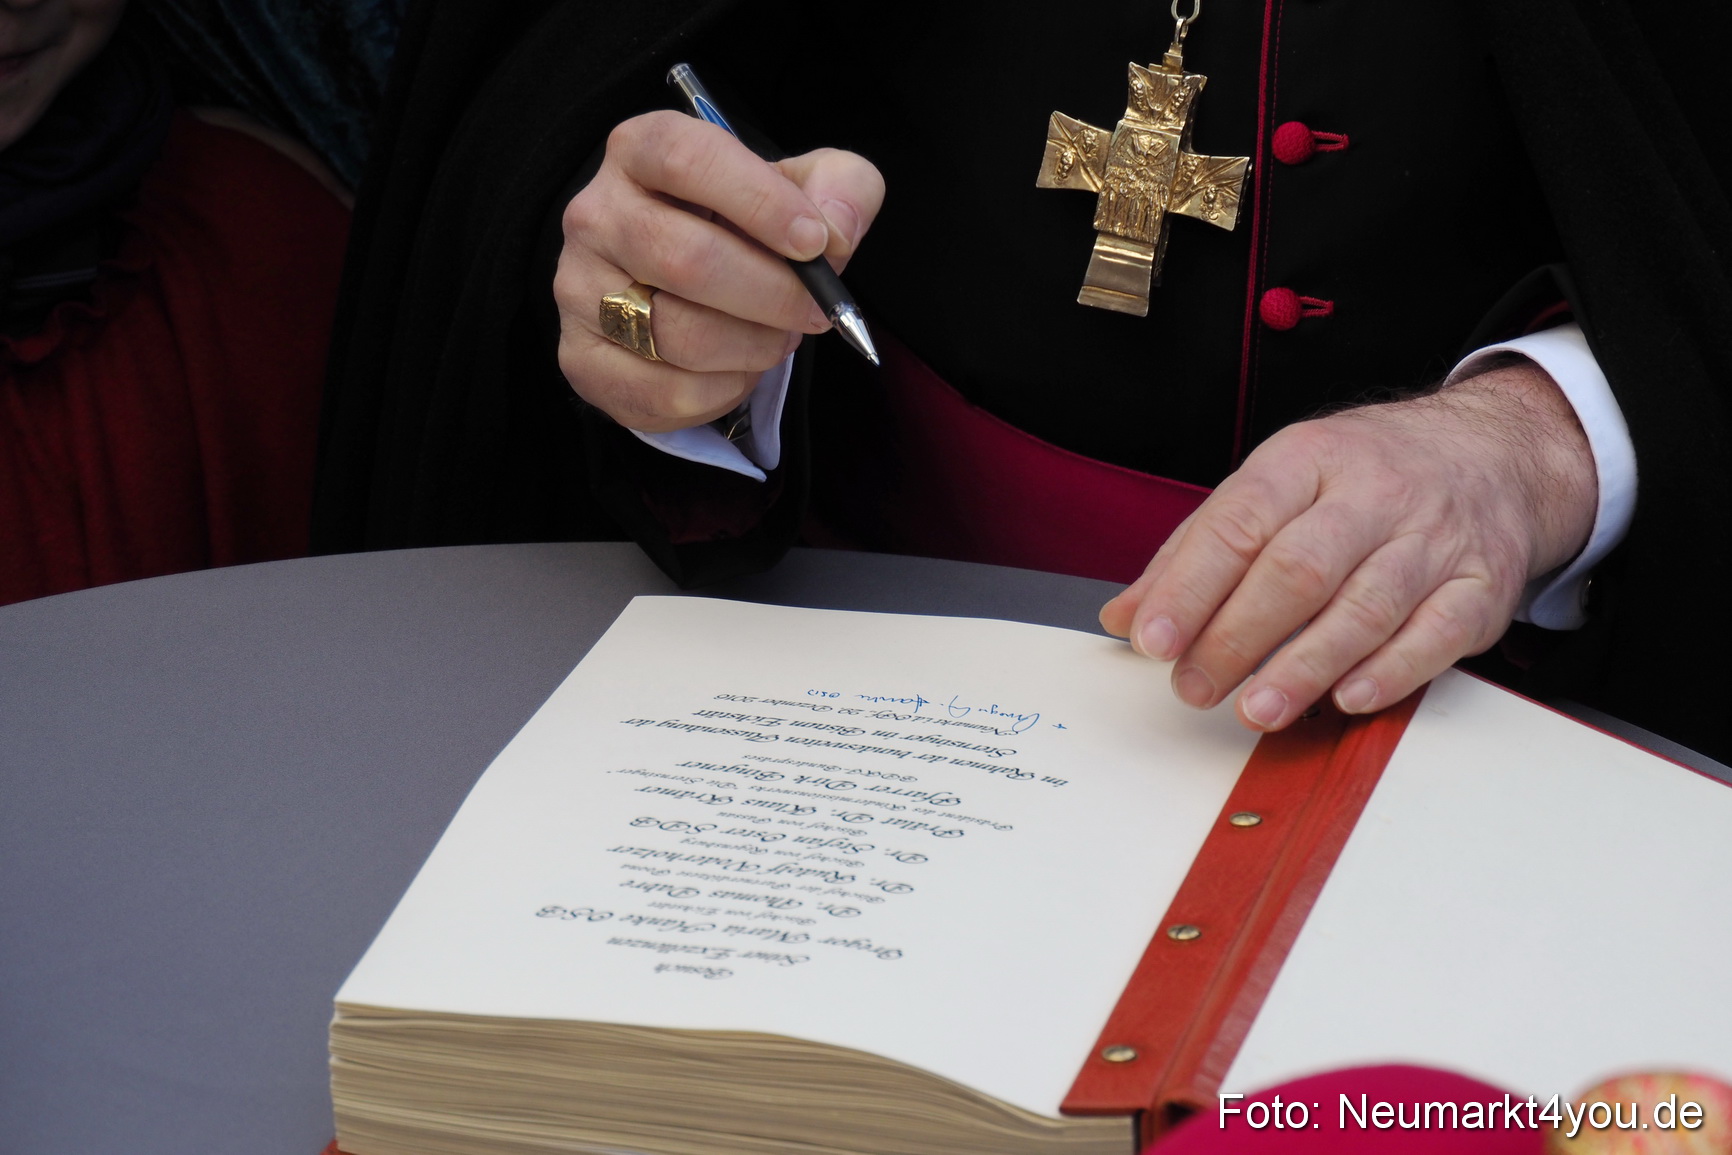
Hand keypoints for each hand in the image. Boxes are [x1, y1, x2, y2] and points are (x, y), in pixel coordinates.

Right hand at [553, 110, 883, 430]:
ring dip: (753, 347)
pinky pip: (664, 392)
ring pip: (677, 333)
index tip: (814, 241)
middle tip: (816, 312)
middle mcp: (595, 214)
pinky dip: (723, 391)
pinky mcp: (582, 358)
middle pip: (686, 259)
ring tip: (778, 338)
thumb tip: (836, 230)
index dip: (759, 201)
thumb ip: (840, 187)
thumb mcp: (803, 187)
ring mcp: (577, 289)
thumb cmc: (747, 227)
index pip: (688, 160)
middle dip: (772, 295)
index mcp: (641, 150)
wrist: (686, 286)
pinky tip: (738, 369)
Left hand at [1099, 362, 1597, 730]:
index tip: (1152, 639)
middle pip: (1297, 570)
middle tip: (1194, 687)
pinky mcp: (1479, 585)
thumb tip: (1126, 616)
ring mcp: (1432, 539)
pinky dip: (1390, 672)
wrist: (1490, 453)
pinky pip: (1436, 633)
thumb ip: (1195, 552)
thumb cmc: (1362, 478)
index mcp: (1307, 460)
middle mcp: (1373, 494)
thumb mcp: (1274, 486)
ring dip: (1303, 668)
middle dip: (1237, 637)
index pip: (1238, 524)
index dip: (1189, 588)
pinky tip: (1346, 699)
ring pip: (1364, 607)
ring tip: (1255, 710)